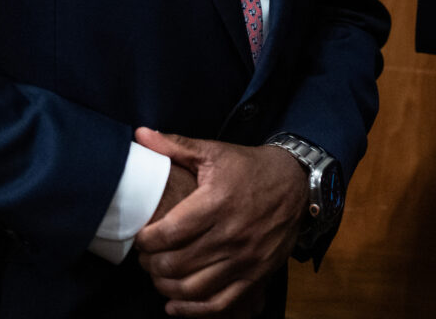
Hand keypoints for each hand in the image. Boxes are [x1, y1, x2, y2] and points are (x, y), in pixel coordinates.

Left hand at [132, 128, 306, 316]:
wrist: (295, 184)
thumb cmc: (249, 168)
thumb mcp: (214, 152)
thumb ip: (175, 146)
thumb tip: (140, 135)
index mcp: (218, 202)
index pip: (169, 232)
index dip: (146, 240)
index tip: (140, 237)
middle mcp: (232, 234)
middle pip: (176, 263)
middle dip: (151, 264)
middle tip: (145, 257)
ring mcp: (245, 259)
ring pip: (193, 288)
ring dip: (166, 286)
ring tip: (157, 275)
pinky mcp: (256, 275)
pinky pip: (219, 304)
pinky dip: (192, 311)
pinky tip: (174, 305)